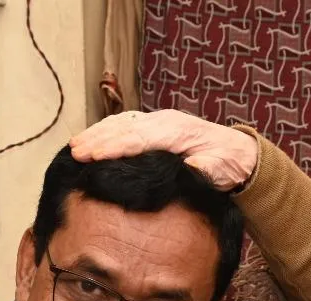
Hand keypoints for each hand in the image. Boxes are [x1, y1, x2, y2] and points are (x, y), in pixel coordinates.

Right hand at [70, 110, 258, 190]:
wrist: (236, 152)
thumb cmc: (226, 164)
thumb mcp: (217, 171)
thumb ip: (201, 170)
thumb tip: (187, 170)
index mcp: (177, 132)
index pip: (139, 139)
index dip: (115, 147)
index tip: (93, 156)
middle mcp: (164, 121)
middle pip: (124, 128)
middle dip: (97, 139)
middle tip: (74, 153)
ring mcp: (158, 121)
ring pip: (121, 123)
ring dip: (96, 133)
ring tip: (74, 146)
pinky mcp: (154, 125)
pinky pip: (125, 124)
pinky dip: (105, 131)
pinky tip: (90, 139)